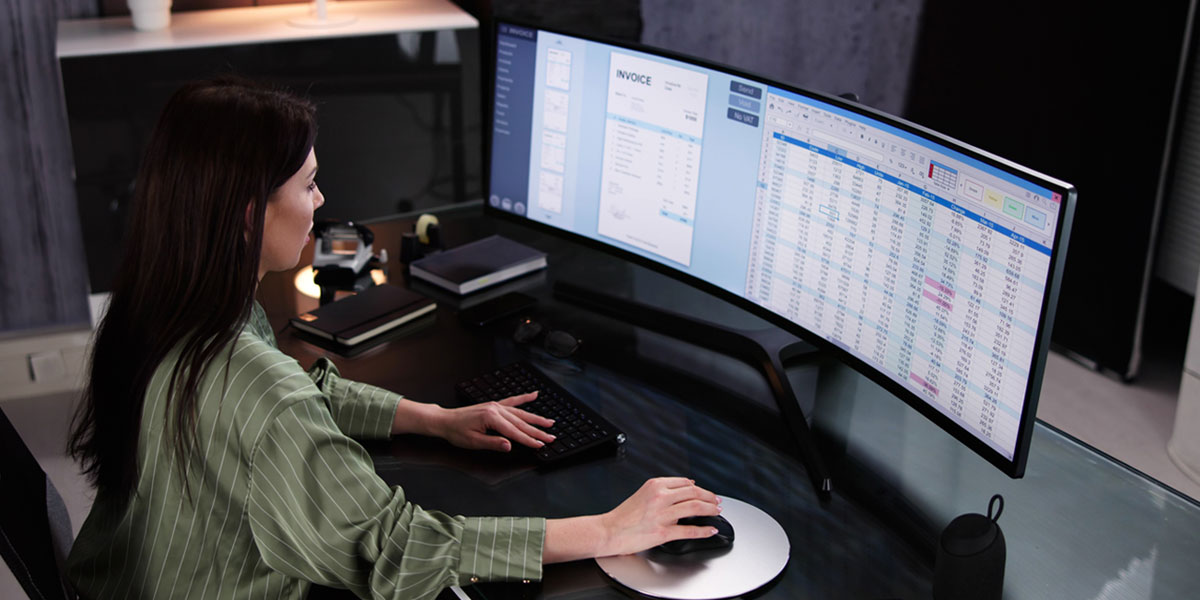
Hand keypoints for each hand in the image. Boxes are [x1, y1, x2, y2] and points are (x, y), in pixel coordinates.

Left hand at [431, 392, 555, 451]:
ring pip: (520, 413)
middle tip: (552, 436)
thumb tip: (509, 445)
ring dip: (536, 418)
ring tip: (549, 422)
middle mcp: (496, 409)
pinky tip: (534, 395)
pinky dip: (523, 398)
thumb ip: (493, 443)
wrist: (445, 421)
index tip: (541, 444)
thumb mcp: (474, 442)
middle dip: (538, 430)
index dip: (529, 440)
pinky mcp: (494, 405)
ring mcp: (495, 406)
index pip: (515, 432)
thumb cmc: (457, 432)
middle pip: (521, 422)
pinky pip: (512, 401)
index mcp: (491, 418)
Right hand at [603, 478, 722, 556]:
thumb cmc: (623, 516)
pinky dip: (704, 530)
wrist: (608, 531)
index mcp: (655, 485)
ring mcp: (662, 515)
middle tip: (717, 501)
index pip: (685, 482)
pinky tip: (710, 530)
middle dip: (710, 497)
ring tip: (717, 512)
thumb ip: (662, 490)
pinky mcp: (663, 532)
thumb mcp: (642, 494)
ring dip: (711, 509)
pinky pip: (689, 530)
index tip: (707, 493)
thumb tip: (685, 488)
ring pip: (695, 507)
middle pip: (694, 493)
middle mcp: (660, 497)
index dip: (700, 488)